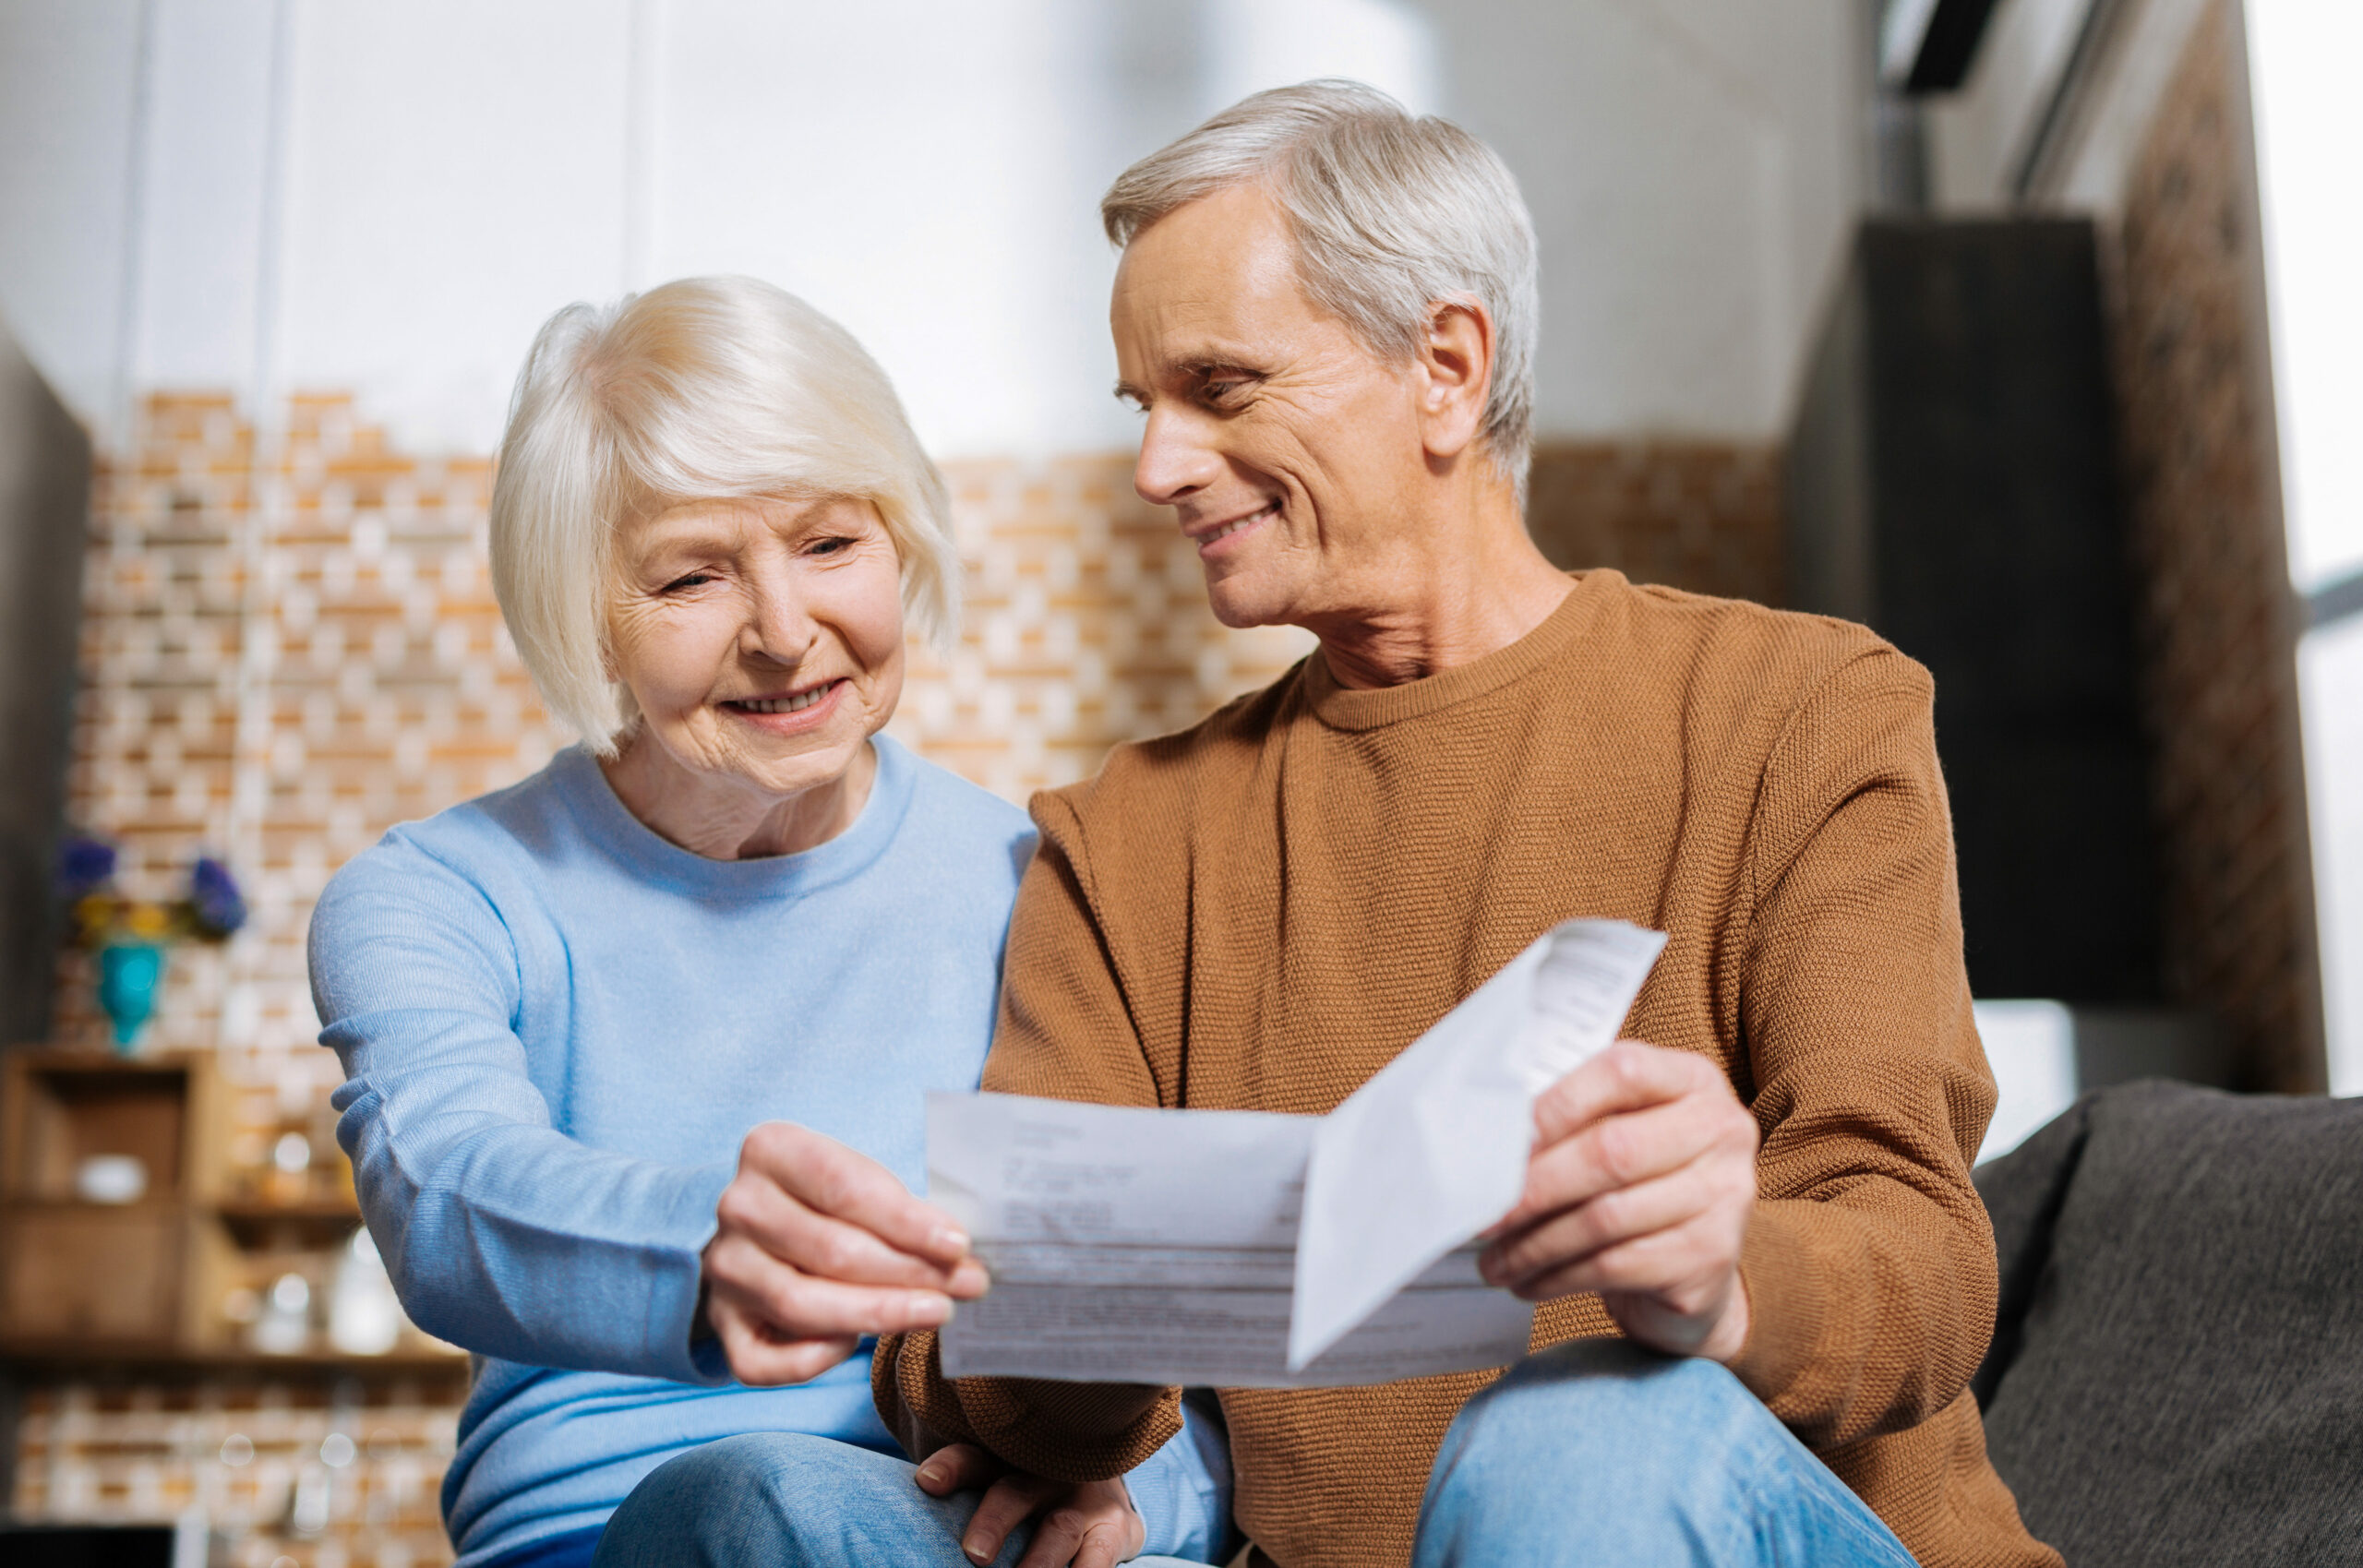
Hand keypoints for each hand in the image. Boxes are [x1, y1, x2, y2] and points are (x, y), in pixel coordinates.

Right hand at [701, 1121, 987, 1384]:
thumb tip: (960, 1253)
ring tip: (936, 1312)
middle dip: (910, 1272)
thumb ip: (899, 1208)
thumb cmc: (824, 1199)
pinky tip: (853, 1342)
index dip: (906, 1222)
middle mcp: (738, 1207)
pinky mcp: (720, 1322)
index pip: (844, 1188)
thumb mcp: (857, 1177)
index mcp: (771, 1151)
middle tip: (967, 1285)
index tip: (959, 1245)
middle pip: (831, 1250)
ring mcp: (724, 1267)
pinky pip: (762, 1360)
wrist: (757, 1225)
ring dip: (879, 1314)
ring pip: (801, 1305)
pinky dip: (814, 1357)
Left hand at [914, 1443, 1144, 1567]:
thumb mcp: (1000, 1483)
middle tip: (976, 1555)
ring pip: (1060, 1530)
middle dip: (995, 1522)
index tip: (926, 1482)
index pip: (972, 1458)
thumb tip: (924, 1500)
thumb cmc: (1033, 1492)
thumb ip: (966, 1492)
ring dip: (1040, 1561)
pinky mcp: (1115, 1528)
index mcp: (1008, 1459)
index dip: (950, 1467)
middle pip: (1014, 1493)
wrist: (1105, 1486)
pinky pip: (1100, 1558)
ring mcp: (1084, 1501)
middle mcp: (1046, 1474)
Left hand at [1479, 1040, 1758, 1361]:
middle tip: (1484, 1214)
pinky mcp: (1710, 1258)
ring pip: (1606, 1217)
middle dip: (1534, 1186)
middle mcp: (1721, 1130)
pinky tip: (1532, 1281)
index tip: (1498, 1143)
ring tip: (1495, 1259)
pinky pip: (1616, 1265)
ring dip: (1535, 1243)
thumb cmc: (1643, 1182)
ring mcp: (1725, 1196)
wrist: (1699, 1265)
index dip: (1552, 1108)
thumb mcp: (1622, 1128)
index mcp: (1693, 1080)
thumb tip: (1488, 1143)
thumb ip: (1574, 1120)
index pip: (1620, 1072)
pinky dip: (1559, 1276)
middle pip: (1611, 1151)